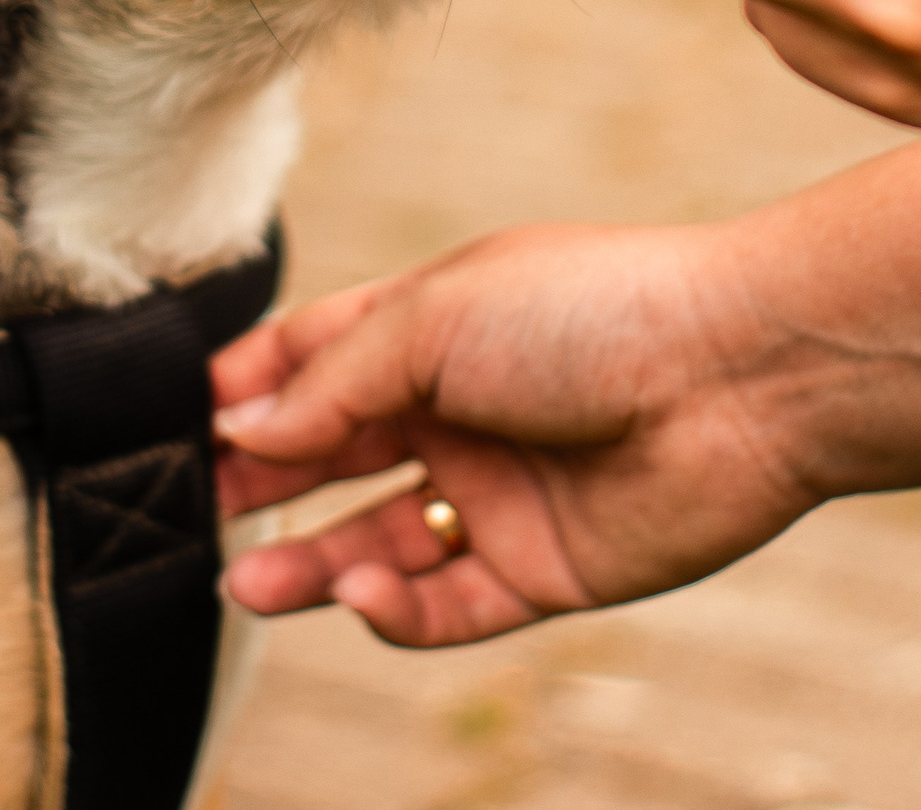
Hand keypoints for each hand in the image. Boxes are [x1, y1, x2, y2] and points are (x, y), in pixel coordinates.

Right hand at [211, 221, 820, 646]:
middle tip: (190, 511)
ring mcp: (499, 493)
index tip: (181, 419)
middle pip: (333, 456)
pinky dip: (396, 609)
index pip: (316, 358)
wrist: (739, 377)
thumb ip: (331, 382)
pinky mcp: (544, 568)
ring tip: (245, 584)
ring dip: (310, 566)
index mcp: (432, 328)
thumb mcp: (433, 318)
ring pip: (377, 543)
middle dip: (260, 483)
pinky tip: (363, 593)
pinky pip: (447, 604)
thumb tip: (240, 426)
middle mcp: (460, 411)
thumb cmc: (591, 312)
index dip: (250, 387)